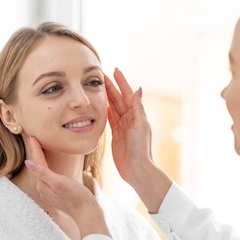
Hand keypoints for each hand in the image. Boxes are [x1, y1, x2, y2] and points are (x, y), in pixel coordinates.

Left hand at [25, 136, 110, 237]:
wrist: (87, 213)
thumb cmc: (75, 197)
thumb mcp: (58, 182)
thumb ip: (43, 173)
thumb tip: (28, 163)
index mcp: (42, 185)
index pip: (37, 163)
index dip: (36, 149)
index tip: (33, 136)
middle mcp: (44, 189)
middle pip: (39, 168)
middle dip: (37, 154)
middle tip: (35, 140)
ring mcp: (52, 192)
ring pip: (44, 173)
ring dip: (42, 161)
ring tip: (42, 150)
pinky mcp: (59, 194)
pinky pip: (51, 178)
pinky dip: (50, 169)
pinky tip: (53, 166)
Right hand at [105, 68, 153, 184]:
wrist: (136, 168)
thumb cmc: (140, 148)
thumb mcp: (140, 125)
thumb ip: (138, 107)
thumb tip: (138, 89)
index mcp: (136, 114)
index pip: (127, 94)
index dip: (121, 82)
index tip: (115, 70)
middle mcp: (130, 119)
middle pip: (118, 99)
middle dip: (111, 87)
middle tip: (100, 76)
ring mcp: (123, 127)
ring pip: (113, 108)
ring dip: (107, 97)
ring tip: (98, 87)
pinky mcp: (116, 136)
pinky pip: (110, 120)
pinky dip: (106, 111)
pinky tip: (101, 105)